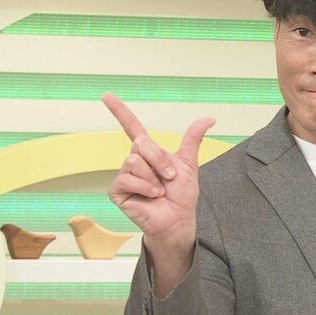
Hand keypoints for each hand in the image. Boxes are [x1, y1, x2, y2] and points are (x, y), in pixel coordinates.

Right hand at [103, 93, 214, 292]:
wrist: (177, 219)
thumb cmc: (181, 194)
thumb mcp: (189, 164)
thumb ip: (193, 139)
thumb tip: (209, 118)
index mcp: (149, 152)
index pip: (131, 126)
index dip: (120, 111)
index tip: (106, 95)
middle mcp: (134, 160)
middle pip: (140, 143)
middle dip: (160, 160)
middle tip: (170, 176)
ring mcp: (124, 174)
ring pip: (134, 161)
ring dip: (154, 176)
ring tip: (160, 189)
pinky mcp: (117, 190)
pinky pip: (128, 178)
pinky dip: (145, 187)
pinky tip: (152, 195)